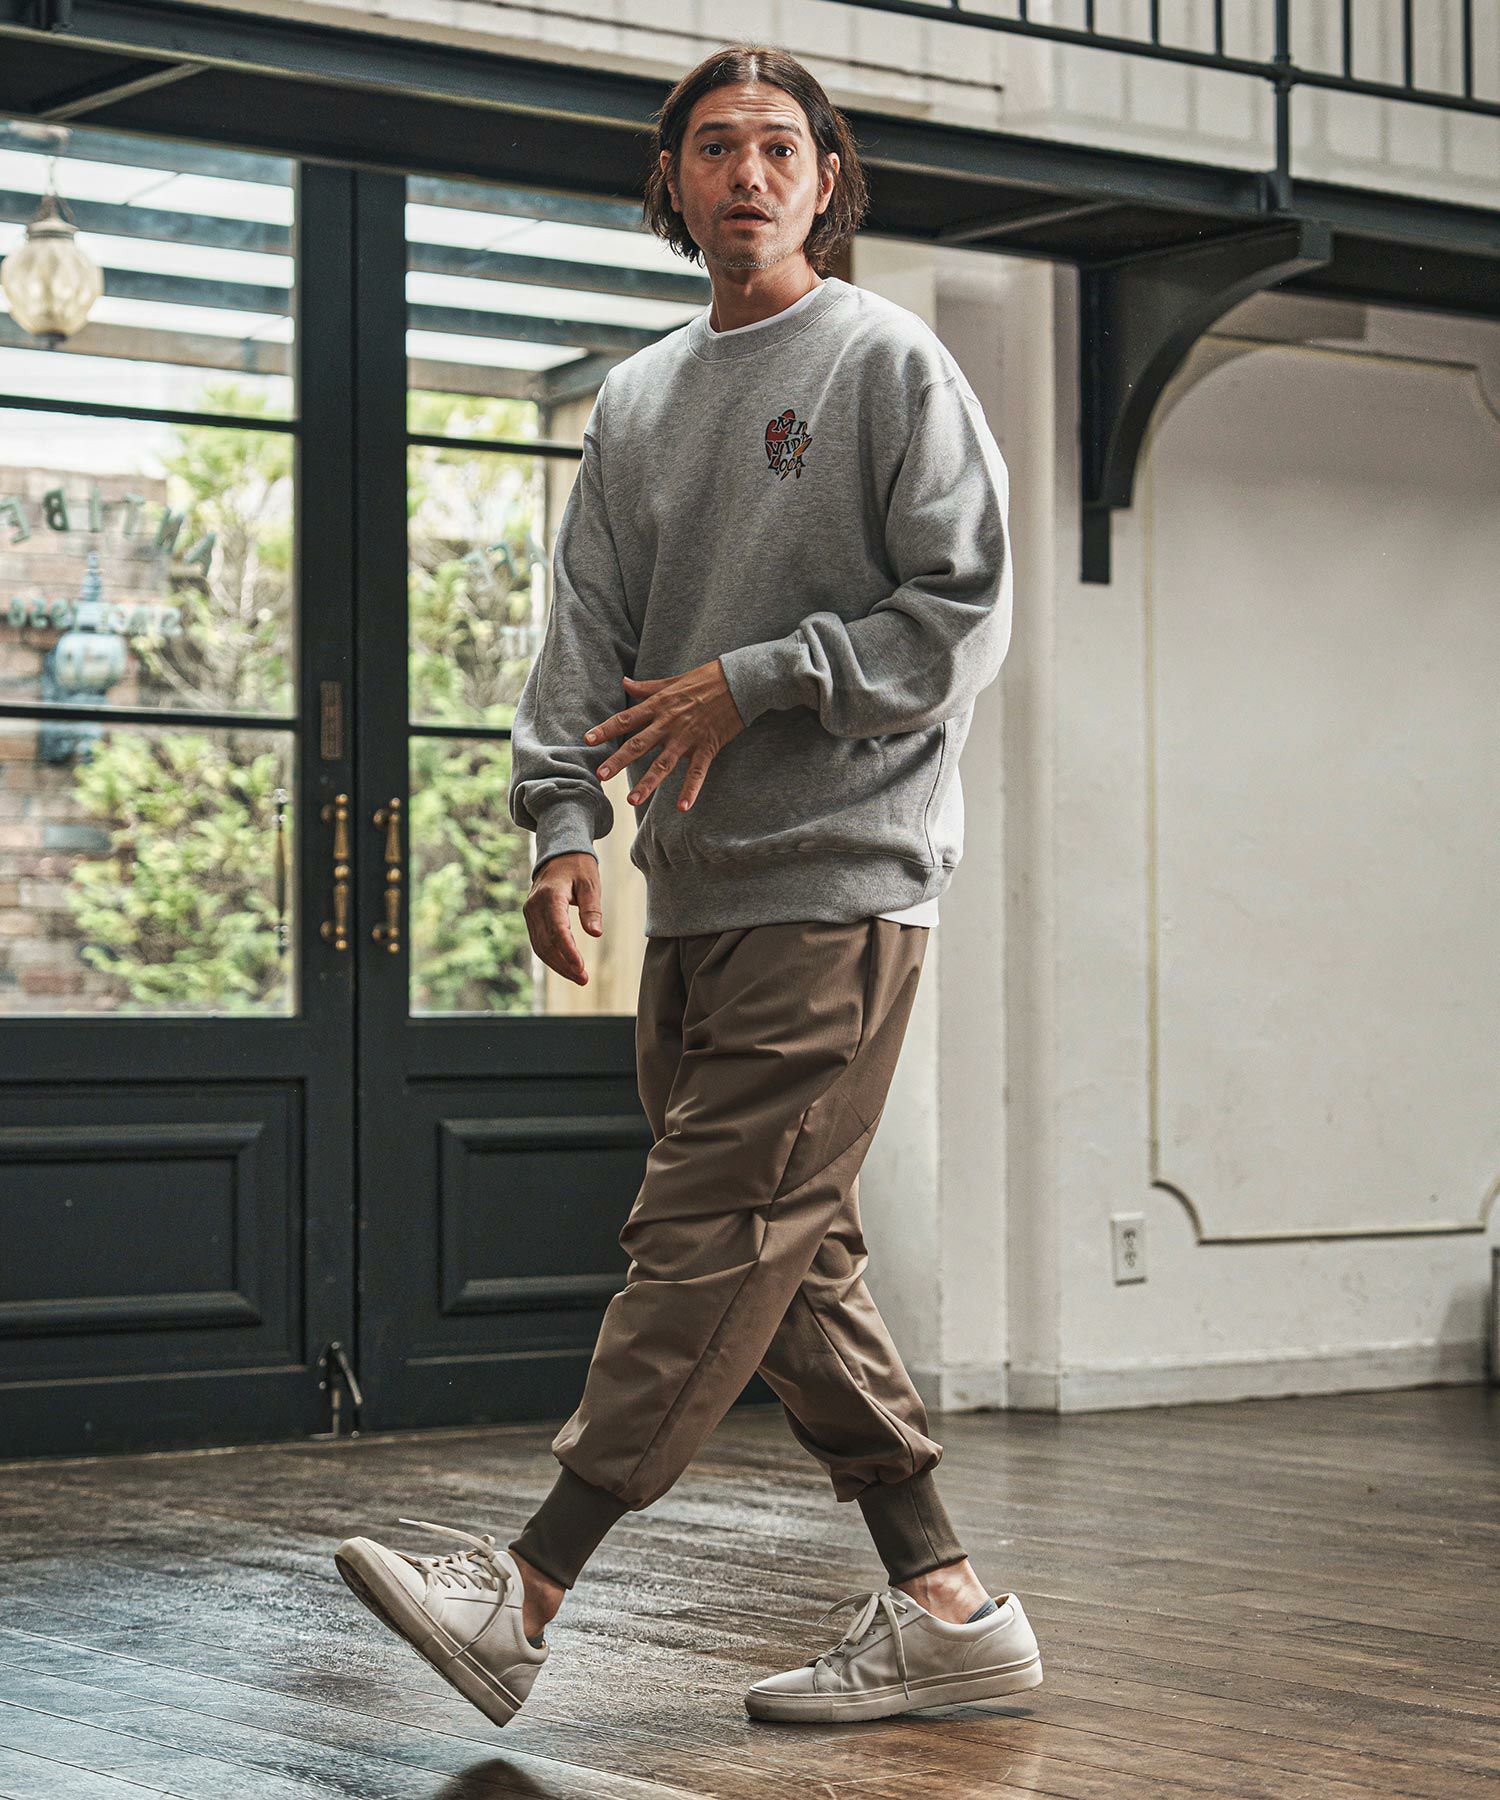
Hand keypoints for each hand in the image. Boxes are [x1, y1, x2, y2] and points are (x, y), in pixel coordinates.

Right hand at [523, 850, 601, 986]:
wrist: (558, 854)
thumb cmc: (578, 867)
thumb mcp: (591, 884)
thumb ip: (591, 909)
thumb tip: (595, 934)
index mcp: (550, 895)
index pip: (557, 929)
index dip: (568, 951)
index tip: (580, 968)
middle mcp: (534, 905)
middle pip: (547, 943)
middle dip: (565, 964)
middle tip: (584, 979)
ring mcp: (529, 912)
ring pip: (540, 946)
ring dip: (558, 965)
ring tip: (578, 977)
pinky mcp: (531, 917)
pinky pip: (538, 942)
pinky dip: (551, 956)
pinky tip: (566, 966)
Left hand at [584, 659, 745, 811]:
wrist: (740, 681)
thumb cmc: (707, 679)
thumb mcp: (673, 680)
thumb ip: (647, 687)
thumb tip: (624, 683)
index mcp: (659, 705)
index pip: (626, 718)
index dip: (606, 729)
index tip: (587, 739)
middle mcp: (670, 722)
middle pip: (639, 744)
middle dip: (619, 760)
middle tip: (601, 775)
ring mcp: (688, 736)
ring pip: (664, 763)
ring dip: (648, 782)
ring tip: (632, 800)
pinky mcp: (708, 746)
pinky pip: (697, 772)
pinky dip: (691, 790)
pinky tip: (683, 808)